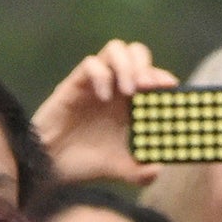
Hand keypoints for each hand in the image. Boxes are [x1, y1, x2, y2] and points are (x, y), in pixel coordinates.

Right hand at [30, 40, 175, 186]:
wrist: (51, 166)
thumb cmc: (85, 163)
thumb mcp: (119, 169)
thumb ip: (140, 172)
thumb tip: (158, 168)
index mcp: (130, 103)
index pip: (153, 76)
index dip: (163, 77)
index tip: (171, 90)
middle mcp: (115, 87)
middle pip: (137, 53)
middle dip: (147, 66)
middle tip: (148, 88)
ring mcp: (96, 83)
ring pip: (116, 49)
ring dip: (127, 66)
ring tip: (129, 91)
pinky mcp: (75, 84)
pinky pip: (90, 64)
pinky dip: (101, 75)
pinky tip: (103, 98)